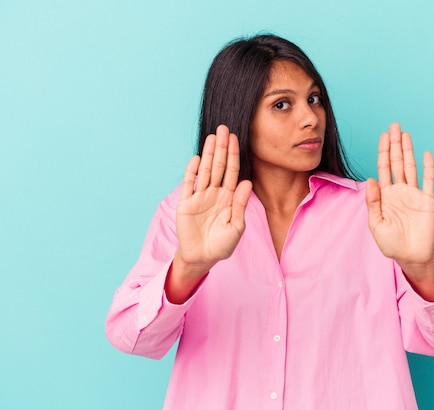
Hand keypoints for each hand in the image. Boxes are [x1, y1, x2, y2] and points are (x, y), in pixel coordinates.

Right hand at [174, 125, 251, 276]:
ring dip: (208, 154)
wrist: (203, 257)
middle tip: (223, 129)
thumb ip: (240, 204)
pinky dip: (192, 171)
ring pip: (206, 170)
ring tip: (212, 137)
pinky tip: (197, 158)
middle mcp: (215, 193)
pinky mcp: (186, 203)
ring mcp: (200, 196)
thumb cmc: (223, 244)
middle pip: (219, 166)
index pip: (233, 172)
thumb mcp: (236, 226)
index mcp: (229, 197)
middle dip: (221, 147)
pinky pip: (190, 184)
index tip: (235, 139)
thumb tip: (247, 183)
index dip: (234, 155)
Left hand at [365, 122, 433, 268]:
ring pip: (411, 167)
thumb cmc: (391, 243)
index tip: (384, 135)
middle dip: (395, 144)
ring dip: (409, 150)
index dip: (383, 151)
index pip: (383, 168)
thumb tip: (370, 179)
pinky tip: (426, 154)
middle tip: (395, 126)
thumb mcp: (376, 224)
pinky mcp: (428, 201)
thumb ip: (373, 201)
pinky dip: (428, 167)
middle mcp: (400, 190)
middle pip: (397, 162)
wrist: (410, 257)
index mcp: (386, 195)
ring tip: (406, 134)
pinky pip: (428, 181)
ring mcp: (414, 194)